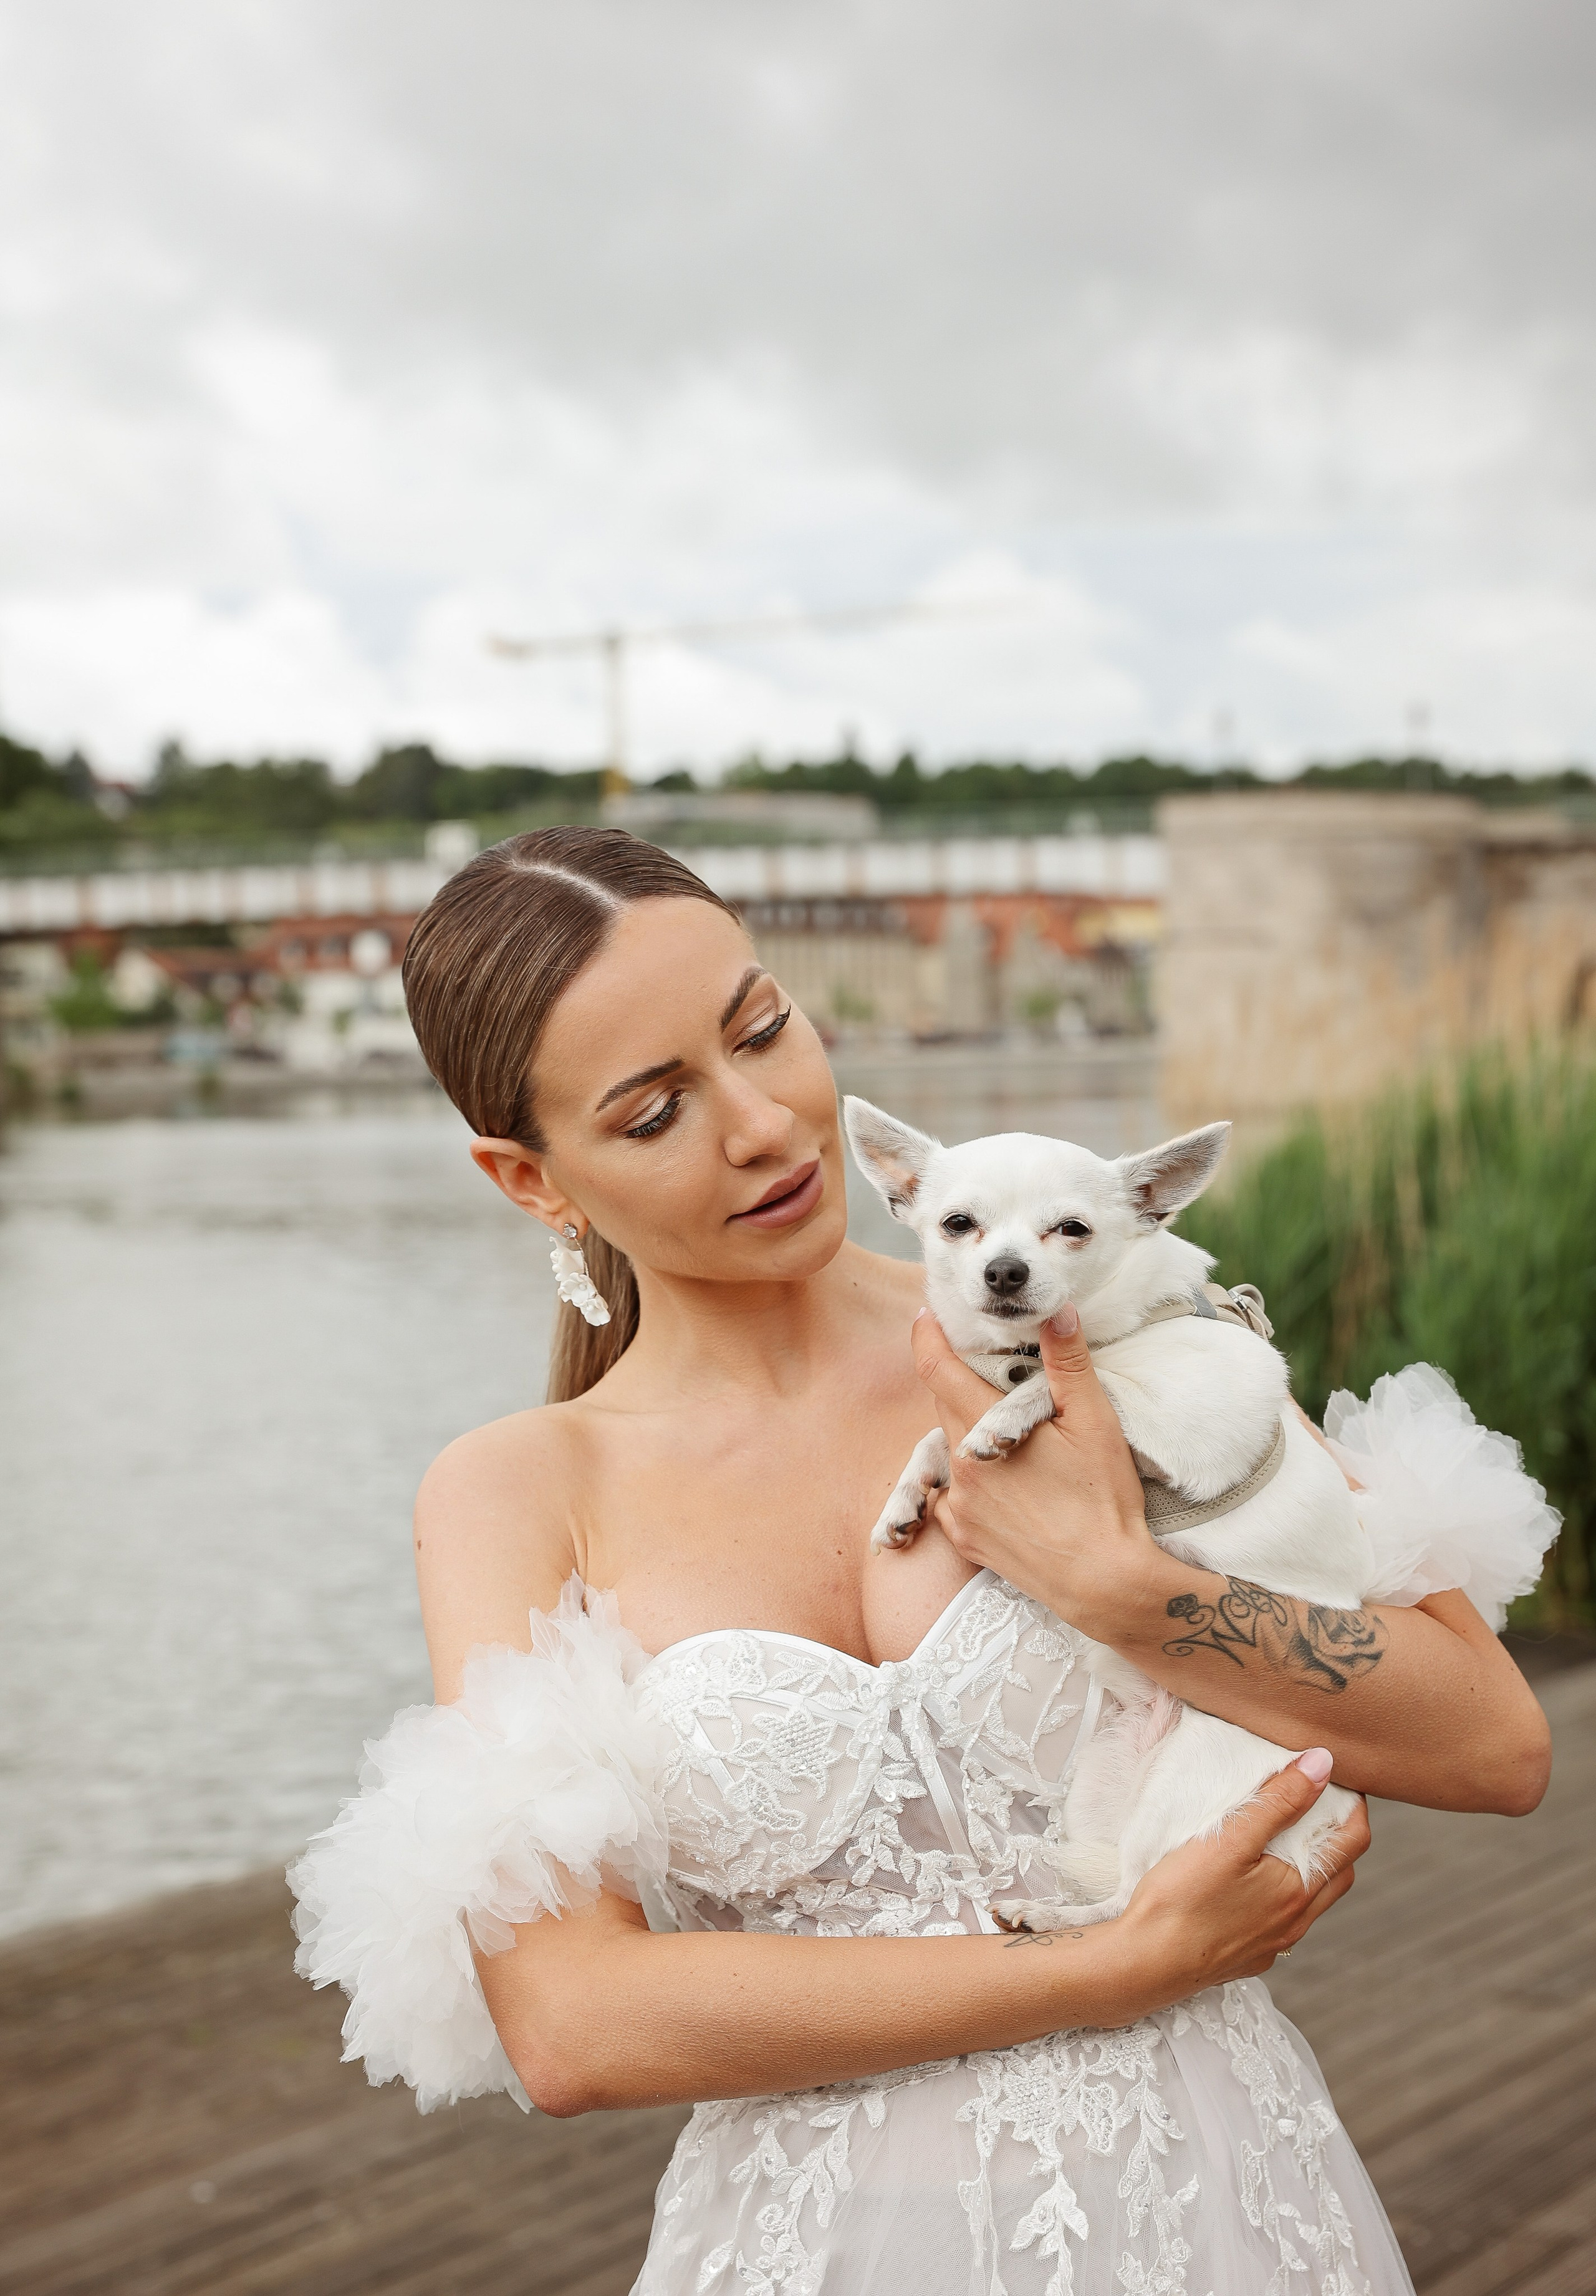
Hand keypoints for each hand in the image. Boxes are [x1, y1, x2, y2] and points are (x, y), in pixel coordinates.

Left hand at [911, 1305, 1157, 1639]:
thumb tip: (1057, 1310)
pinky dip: (970, 1482)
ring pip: (948, 1453)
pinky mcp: (965, 1540)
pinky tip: (1004, 1484)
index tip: (927, 1316)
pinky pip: (953, 1498)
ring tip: (1004, 1434)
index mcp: (981, 1430)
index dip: (928, 1337)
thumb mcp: (1093, 1420)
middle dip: (959, 1384)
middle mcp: (959, 1468)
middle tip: (988, 1371)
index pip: (937, 1368)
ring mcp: (958, 1508)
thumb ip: (1067, 1361)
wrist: (1103, 1582)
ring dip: (967, 1435)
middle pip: (944, 1407)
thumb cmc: (1102, 1498)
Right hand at [1117, 1754, 1369, 2012]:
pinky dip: (1281, 1894)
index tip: (1340, 1779)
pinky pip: (1280, 1922)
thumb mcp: (1231, 1839)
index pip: (1352, 1842)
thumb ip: (1279, 1801)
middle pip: (1339, 1874)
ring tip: (1285, 1836)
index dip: (1354, 1807)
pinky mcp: (1247, 1957)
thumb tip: (1323, 1763)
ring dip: (1311, 1867)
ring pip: (1311, 1901)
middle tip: (1318, 1802)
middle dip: (1338, 1836)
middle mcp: (1294, 1923)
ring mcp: (1272, 1945)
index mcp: (1299, 1892)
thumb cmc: (1182, 1898)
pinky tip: (1252, 1883)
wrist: (1144, 1963)